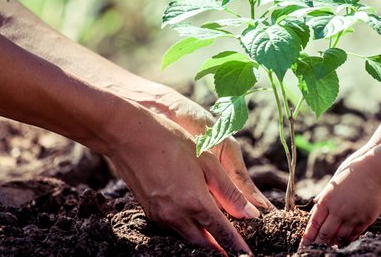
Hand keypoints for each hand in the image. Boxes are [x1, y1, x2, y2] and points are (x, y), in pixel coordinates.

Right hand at [100, 100, 258, 254]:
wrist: (129, 136)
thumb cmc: (172, 142)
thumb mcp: (208, 162)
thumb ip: (230, 192)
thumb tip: (250, 214)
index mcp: (195, 202)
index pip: (222, 234)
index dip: (236, 246)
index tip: (247, 256)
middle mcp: (176, 215)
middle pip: (204, 243)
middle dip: (220, 247)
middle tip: (235, 248)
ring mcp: (160, 216)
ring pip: (188, 237)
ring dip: (204, 240)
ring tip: (219, 237)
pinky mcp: (150, 213)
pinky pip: (174, 228)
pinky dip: (188, 230)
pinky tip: (196, 221)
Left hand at [301, 152, 380, 246]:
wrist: (376, 170)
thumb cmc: (353, 172)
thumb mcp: (334, 182)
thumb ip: (325, 196)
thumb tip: (316, 205)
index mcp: (327, 200)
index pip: (314, 223)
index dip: (308, 236)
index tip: (304, 244)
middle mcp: (338, 210)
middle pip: (325, 234)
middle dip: (319, 243)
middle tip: (315, 249)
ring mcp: (352, 216)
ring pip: (339, 237)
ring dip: (334, 243)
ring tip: (330, 247)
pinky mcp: (366, 219)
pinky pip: (354, 234)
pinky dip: (347, 239)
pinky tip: (344, 240)